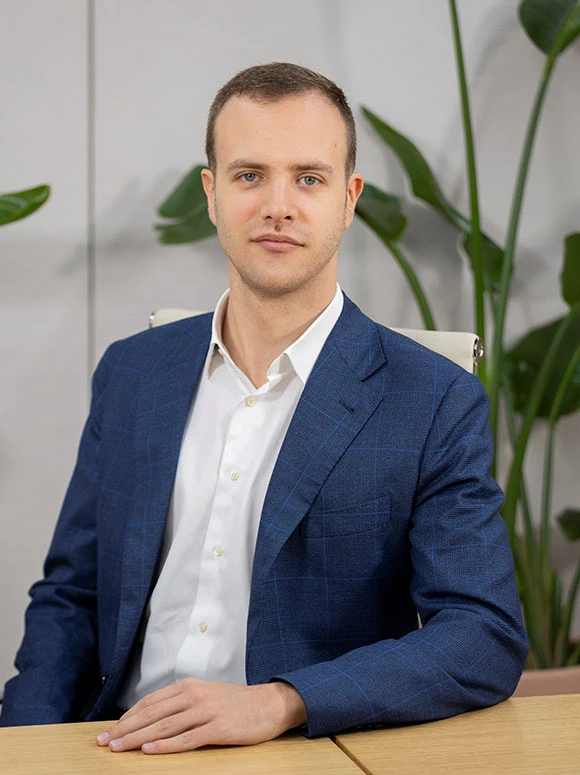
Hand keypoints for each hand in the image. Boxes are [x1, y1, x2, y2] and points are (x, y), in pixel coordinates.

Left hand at [96, 678, 306, 753]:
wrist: (268, 705)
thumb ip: (181, 704)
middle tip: (104, 742)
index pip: (150, 702)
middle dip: (124, 729)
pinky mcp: (217, 727)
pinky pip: (186, 738)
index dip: (127, 717)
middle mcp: (194, 695)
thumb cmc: (234, 704)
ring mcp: (205, 711)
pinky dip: (165, 745)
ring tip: (118, 748)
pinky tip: (149, 751)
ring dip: (137, 738)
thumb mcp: (205, 695)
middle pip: (152, 714)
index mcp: (189, 686)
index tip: (109, 730)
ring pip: (164, 726)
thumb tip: (150, 720)